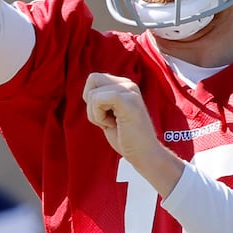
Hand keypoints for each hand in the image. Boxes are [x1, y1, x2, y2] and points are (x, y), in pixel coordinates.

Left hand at [83, 72, 182, 194]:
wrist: (144, 154)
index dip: (91, 100)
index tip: (107, 115)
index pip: (94, 79)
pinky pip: (98, 100)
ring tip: (114, 123)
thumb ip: (101, 101)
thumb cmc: (126, 139)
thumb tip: (88, 93)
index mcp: (124, 85)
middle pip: (92, 79)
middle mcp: (128, 84)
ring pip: (93, 94)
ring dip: (96, 114)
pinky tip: (113, 124)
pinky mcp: (128, 100)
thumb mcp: (109, 115)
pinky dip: (98, 116)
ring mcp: (129, 91)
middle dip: (91, 105)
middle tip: (107, 119)